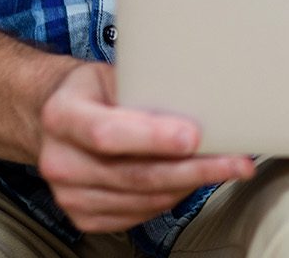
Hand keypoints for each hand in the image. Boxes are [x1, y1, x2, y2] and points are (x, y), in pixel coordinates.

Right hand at [35, 61, 254, 232]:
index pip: (107, 133)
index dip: (152, 138)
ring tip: (225, 168)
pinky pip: (137, 214)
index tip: (193, 136)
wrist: (53, 117)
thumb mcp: (113, 73)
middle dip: (192, 170)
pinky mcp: (82, 215)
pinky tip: (192, 181)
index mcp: (62, 115)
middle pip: (133, 175)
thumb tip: (203, 95)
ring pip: (142, 199)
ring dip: (189, 185)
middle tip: (234, 162)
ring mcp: (68, 194)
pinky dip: (171, 199)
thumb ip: (145, 87)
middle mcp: (59, 159)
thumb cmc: (93, 91)